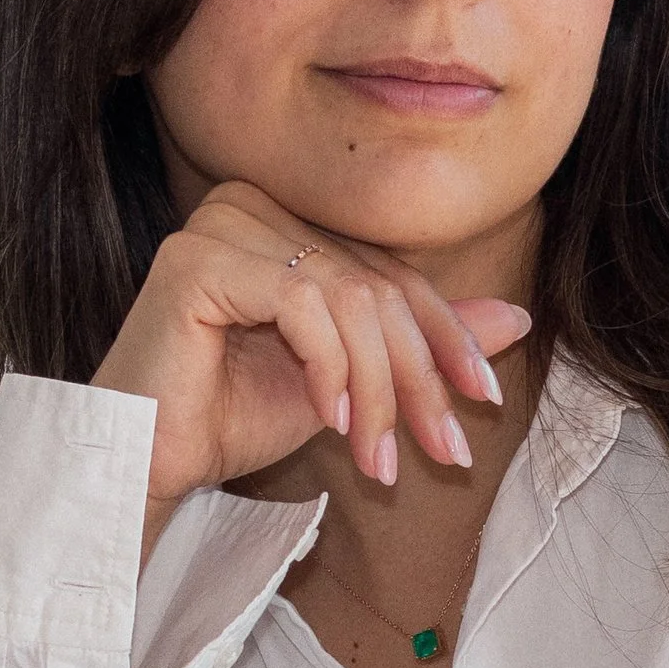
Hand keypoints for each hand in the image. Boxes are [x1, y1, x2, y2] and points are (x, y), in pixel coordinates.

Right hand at [92, 180, 531, 518]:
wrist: (151, 462)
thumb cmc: (232, 418)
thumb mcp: (349, 384)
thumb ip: (419, 346)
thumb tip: (517, 319)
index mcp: (286, 220)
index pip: (391, 274)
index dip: (448, 338)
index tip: (483, 401)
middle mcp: (252, 204)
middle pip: (376, 287)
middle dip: (419, 379)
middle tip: (443, 451)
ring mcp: (220, 223)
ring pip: (348, 298)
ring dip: (377, 391)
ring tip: (378, 460)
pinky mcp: (195, 257)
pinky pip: (302, 303)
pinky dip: (330, 369)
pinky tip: (330, 424)